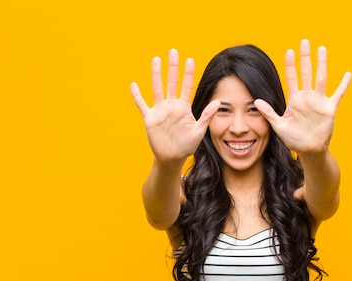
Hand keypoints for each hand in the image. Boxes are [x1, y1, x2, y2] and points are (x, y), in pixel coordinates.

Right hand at [130, 49, 219, 164]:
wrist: (172, 157)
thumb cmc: (187, 145)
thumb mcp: (199, 131)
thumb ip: (207, 116)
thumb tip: (218, 102)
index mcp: (184, 107)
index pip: (187, 86)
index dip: (188, 73)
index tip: (190, 60)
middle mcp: (171, 105)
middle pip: (171, 82)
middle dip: (173, 67)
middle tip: (173, 51)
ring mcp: (160, 110)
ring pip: (157, 88)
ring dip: (156, 74)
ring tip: (156, 59)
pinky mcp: (150, 118)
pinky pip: (142, 105)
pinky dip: (137, 95)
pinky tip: (133, 85)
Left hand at [254, 39, 351, 154]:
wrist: (309, 150)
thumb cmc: (293, 139)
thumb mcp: (278, 126)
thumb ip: (268, 113)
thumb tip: (255, 101)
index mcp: (294, 100)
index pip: (292, 78)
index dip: (290, 65)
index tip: (289, 52)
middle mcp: (307, 97)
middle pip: (306, 73)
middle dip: (305, 58)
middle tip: (304, 42)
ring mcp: (319, 101)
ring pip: (321, 78)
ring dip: (322, 64)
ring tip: (322, 49)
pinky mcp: (329, 108)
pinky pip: (338, 94)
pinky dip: (343, 85)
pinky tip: (348, 74)